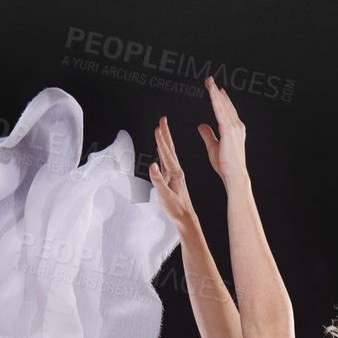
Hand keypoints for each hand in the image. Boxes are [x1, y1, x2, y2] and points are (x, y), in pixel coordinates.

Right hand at [149, 116, 198, 233]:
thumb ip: (158, 180)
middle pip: (169, 148)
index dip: (161, 140)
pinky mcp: (172, 178)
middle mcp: (176, 171)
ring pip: (169, 152)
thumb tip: (152, 165)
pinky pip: (167, 160)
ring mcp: (174, 174)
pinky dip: (164, 151)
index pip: (166, 153)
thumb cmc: (176, 209)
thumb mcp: (165, 196)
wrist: (185, 218)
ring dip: (165, 140)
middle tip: (162, 119)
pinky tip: (162, 149)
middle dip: (165, 133)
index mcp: (175, 173)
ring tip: (162, 129)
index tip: (158, 127)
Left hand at [197, 77, 247, 188]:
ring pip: (223, 105)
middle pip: (225, 105)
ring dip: (215, 92)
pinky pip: (220, 111)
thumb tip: (201, 125)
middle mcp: (237, 126)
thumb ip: (208, 134)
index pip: (227, 111)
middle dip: (217, 92)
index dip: (222, 100)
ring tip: (208, 81)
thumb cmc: (225, 166)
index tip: (217, 90)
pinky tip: (211, 92)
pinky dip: (215, 100)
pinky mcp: (229, 130)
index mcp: (235, 130)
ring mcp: (234, 127)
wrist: (234, 176)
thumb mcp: (213, 147)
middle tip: (209, 80)